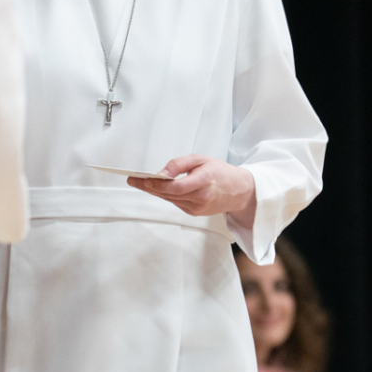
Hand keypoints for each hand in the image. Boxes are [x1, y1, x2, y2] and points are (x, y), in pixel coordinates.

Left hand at [128, 154, 256, 220]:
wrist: (238, 191)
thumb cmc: (220, 172)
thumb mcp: (200, 159)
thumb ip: (179, 164)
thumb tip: (161, 173)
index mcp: (205, 180)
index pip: (176, 186)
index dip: (157, 184)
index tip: (142, 178)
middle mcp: (202, 197)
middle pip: (169, 194)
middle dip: (149, 186)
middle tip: (133, 180)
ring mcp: (198, 208)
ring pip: (170, 199)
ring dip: (154, 191)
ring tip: (140, 182)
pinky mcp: (195, 213)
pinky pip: (175, 203)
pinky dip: (166, 195)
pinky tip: (158, 189)